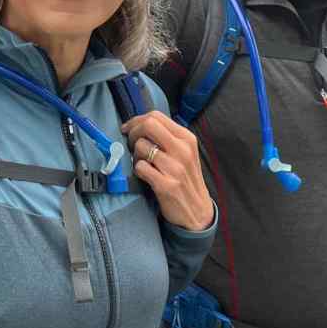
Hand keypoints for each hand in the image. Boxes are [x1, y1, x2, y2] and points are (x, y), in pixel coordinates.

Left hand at [122, 112, 214, 231]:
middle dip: (133, 132)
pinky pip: (140, 167)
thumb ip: (167, 137)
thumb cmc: (186, 179)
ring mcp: (175, 168)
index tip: (128, 129)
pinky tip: (144, 175)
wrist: (197, 211)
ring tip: (142, 163)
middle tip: (130, 143)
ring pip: (141, 146)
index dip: (137, 120)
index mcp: (187, 138)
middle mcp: (182, 150)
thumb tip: (140, 124)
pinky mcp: (166, 185)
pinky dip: (137, 170)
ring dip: (135, 155)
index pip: (156, 116)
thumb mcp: (184, 153)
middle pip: (148, 125)